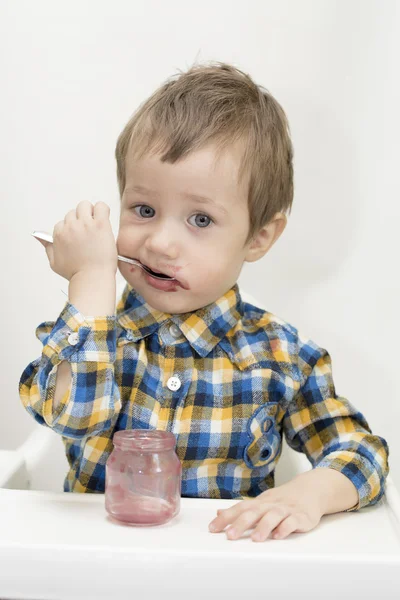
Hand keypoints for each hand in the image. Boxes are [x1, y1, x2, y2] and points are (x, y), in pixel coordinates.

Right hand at [36, 201, 117, 280]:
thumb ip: (47, 248)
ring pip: (85, 206)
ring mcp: (85, 224)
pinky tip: (104, 219)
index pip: (63, 222)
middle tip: (89, 233)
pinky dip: (102, 209)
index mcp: (59, 234)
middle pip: (73, 213)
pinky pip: (101, 206)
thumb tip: (39, 237)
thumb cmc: (75, 274)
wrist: (92, 279)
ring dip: (91, 213)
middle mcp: (70, 227)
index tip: (80, 238)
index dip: (72, 229)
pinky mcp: (100, 224)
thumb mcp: (55, 263)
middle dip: (80, 220)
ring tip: (97, 225)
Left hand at [208, 478, 322, 541]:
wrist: (311, 489)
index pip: (240, 508)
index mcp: (259, 503)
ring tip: (255, 539)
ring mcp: (286, 510)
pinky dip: (285, 528)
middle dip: (241, 524)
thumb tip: (218, 513)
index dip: (226, 518)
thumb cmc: (282, 499)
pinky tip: (279, 536)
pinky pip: (293, 522)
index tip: (213, 528)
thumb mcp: (261, 503)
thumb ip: (241, 510)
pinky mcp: (301, 517)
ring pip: (273, 516)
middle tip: (230, 536)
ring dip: (264, 527)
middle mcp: (270, 505)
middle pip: (254, 512)